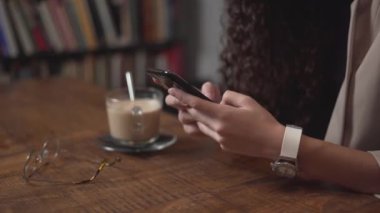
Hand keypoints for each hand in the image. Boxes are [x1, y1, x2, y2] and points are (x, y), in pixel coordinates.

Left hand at [168, 88, 284, 158]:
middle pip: (195, 115)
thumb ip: (229, 97)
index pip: (196, 104)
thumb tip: (219, 99)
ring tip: (196, 109)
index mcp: (223, 115)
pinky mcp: (223, 146)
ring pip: (201, 125)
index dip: (182, 97)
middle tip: (171, 98)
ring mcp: (220, 139)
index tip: (172, 91)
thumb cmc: (263, 120)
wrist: (273, 143)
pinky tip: (220, 122)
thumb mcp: (247, 101)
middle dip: (182, 106)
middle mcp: (218, 129)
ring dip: (197, 117)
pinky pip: (211, 133)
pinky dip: (211, 125)